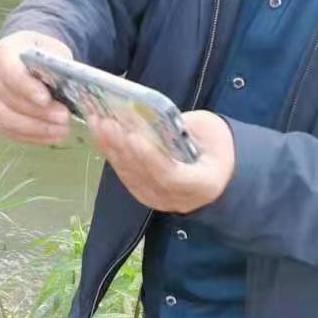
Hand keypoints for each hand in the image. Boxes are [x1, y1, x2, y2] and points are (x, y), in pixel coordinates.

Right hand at [0, 30, 71, 145]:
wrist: (25, 60)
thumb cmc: (40, 54)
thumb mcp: (52, 50)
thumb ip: (57, 65)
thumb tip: (73, 85)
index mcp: (3, 54)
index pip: (10, 72)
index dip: (27, 88)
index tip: (46, 100)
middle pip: (10, 99)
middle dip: (38, 112)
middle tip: (64, 118)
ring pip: (7, 120)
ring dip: (36, 128)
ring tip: (62, 130)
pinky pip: (11, 132)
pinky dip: (33, 137)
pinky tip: (53, 136)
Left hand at [88, 110, 235, 213]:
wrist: (220, 170)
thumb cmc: (218, 146)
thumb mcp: (209, 130)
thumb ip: (181, 127)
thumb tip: (145, 117)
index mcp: (202, 184)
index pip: (170, 175)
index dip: (150, 157)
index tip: (133, 136)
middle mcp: (178, 199)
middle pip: (143, 175)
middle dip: (122, 147)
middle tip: (106, 122)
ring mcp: (158, 199)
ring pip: (129, 175)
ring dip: (110, 148)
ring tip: (97, 122)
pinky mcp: (144, 193)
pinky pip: (125, 174)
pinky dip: (111, 153)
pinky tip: (100, 134)